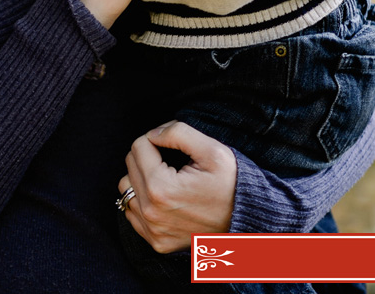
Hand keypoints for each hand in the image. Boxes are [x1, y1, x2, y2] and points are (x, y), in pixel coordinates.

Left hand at [118, 120, 236, 252]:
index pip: (138, 146)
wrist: (248, 222)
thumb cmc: (232, 185)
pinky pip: (132, 213)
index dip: (156, 140)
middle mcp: (151, 212)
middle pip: (130, 165)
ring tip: (168, 179)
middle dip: (148, 157)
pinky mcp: (156, 242)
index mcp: (160, 188)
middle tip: (174, 162)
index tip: (175, 148)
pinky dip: (142, 202)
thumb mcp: (213, 151)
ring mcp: (152, 230)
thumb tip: (153, 134)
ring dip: (141, 179)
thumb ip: (178, 132)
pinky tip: (165, 199)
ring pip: (126, 189)